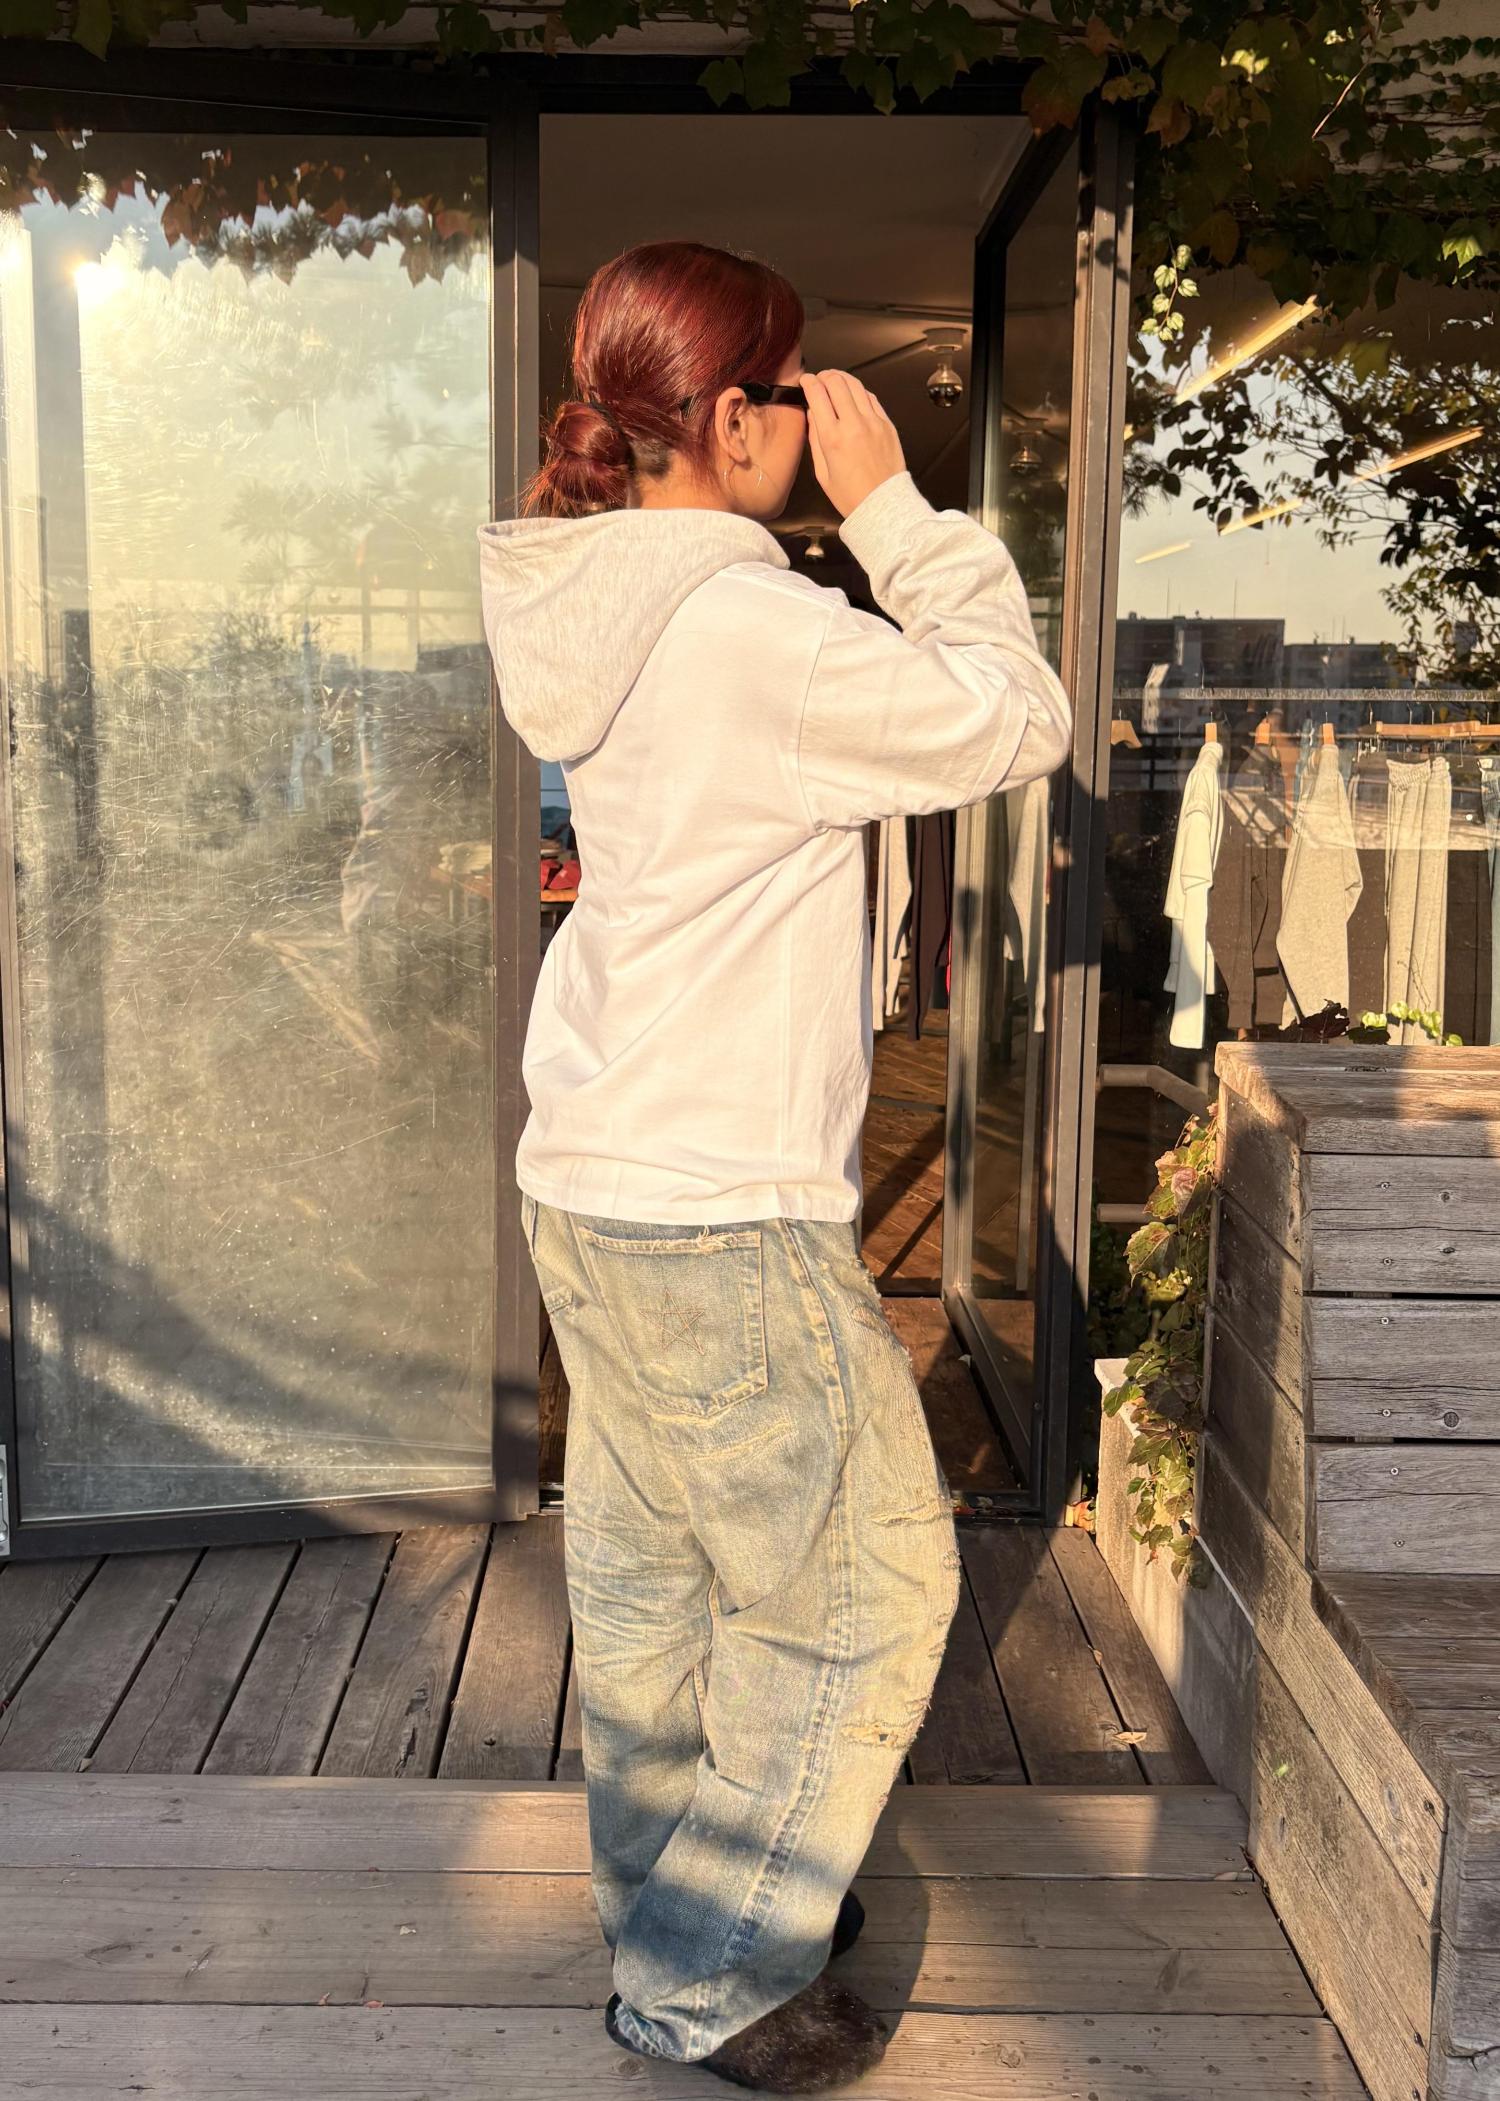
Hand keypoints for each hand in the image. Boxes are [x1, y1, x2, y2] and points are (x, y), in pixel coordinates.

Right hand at [801, 369, 906, 519]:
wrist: (883, 505)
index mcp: (833, 438)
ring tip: (835, 380)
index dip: (809, 382)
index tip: (805, 381)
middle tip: (820, 379)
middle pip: (836, 382)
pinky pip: (871, 398)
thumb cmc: (852, 496)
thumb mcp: (822, 472)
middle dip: (825, 376)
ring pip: (856, 385)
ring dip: (842, 378)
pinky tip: (853, 394)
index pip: (817, 395)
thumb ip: (815, 439)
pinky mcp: (887, 424)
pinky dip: (859, 391)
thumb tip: (812, 415)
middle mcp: (854, 424)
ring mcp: (873, 422)